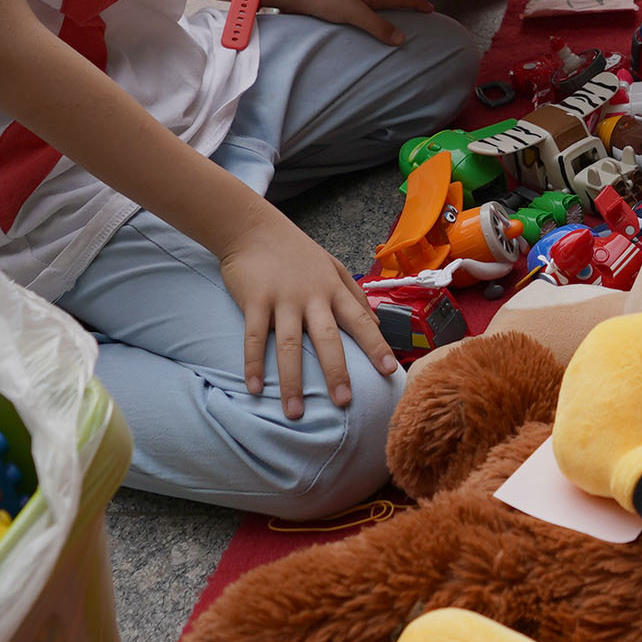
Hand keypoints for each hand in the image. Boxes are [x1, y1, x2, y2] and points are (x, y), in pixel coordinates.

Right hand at [212, 210, 397, 416]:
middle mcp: (311, 296)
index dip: (375, 346)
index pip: (361, 321)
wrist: (254, 228)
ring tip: (294, 413)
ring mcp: (282, 299)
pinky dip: (253, 365)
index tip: (389, 371)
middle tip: (344, 403)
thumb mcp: (333, 266)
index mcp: (334, 289)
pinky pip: (254, 338)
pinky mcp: (254, 301)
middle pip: (328, 339)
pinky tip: (255, 390)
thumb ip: (355, 295)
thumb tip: (378, 325)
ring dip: (292, 381)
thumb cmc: (297, 252)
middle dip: (337, 372)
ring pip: (290, 345)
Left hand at [263, 0, 432, 43]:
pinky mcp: (328, 10)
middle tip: (416, 13)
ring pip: (368, 9)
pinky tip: (359, 32)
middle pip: (385, 1)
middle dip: (402, 6)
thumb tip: (401, 39)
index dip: (414, 3)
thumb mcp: (354, 13)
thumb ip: (376, 25)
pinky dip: (363, 23)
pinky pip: (353, 17)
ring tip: (391, 24)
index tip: (430, 8)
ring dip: (382, 14)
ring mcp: (343, 2)